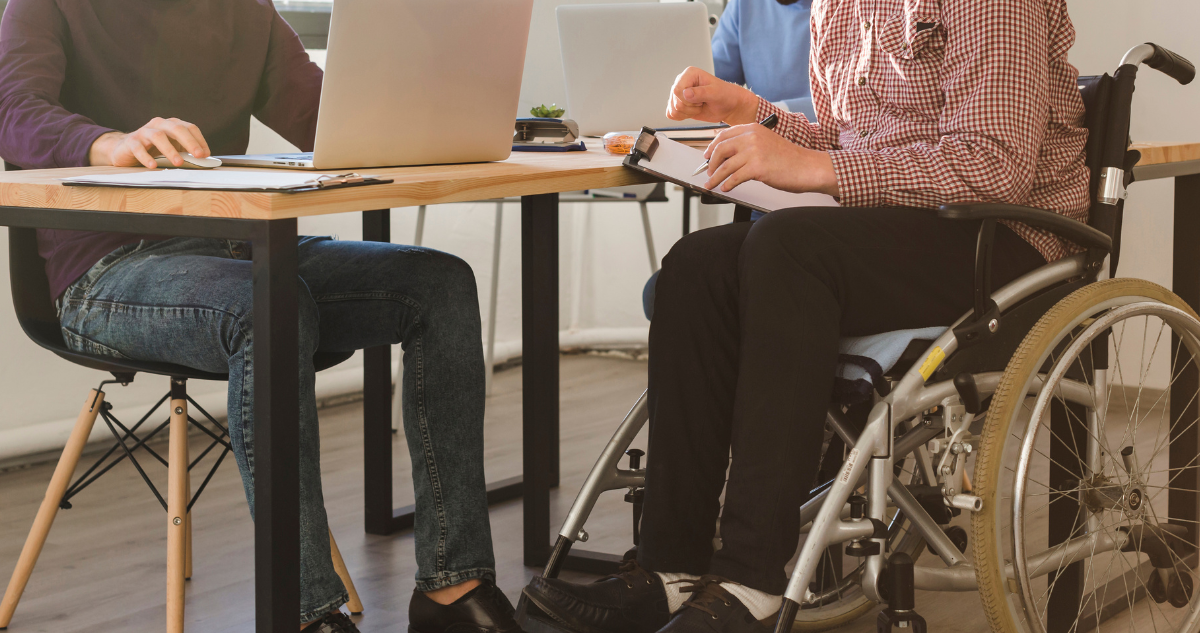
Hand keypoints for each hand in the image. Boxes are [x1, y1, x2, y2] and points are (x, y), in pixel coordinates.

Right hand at [88, 117, 210, 167]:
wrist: (125, 149)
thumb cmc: (153, 149)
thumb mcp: (172, 149)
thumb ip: (187, 152)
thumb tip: (205, 160)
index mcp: (172, 125)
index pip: (189, 128)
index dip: (199, 140)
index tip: (206, 155)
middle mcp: (159, 125)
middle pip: (176, 128)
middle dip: (189, 142)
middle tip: (198, 156)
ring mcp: (144, 132)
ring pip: (158, 136)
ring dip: (170, 150)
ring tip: (178, 163)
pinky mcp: (131, 142)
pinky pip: (138, 148)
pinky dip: (146, 157)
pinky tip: (153, 165)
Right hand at [666, 66, 757, 124]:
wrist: (728, 106)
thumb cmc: (725, 95)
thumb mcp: (716, 93)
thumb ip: (701, 93)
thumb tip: (686, 93)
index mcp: (689, 74)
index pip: (677, 90)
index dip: (688, 100)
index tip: (701, 99)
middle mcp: (682, 82)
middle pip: (675, 101)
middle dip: (690, 107)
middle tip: (702, 102)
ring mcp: (679, 94)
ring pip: (673, 109)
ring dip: (688, 112)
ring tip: (699, 106)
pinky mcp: (678, 104)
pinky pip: (671, 114)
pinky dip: (683, 116)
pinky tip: (693, 111)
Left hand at [702, 123, 840, 196]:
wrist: (808, 167)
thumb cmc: (790, 158)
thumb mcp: (766, 142)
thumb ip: (748, 144)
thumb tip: (728, 153)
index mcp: (753, 128)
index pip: (724, 135)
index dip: (711, 147)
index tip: (706, 156)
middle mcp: (752, 137)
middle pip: (720, 150)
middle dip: (710, 164)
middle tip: (708, 173)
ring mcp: (754, 152)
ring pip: (725, 166)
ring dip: (715, 178)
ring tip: (711, 185)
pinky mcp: (757, 168)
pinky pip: (734, 177)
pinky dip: (727, 184)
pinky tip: (726, 188)